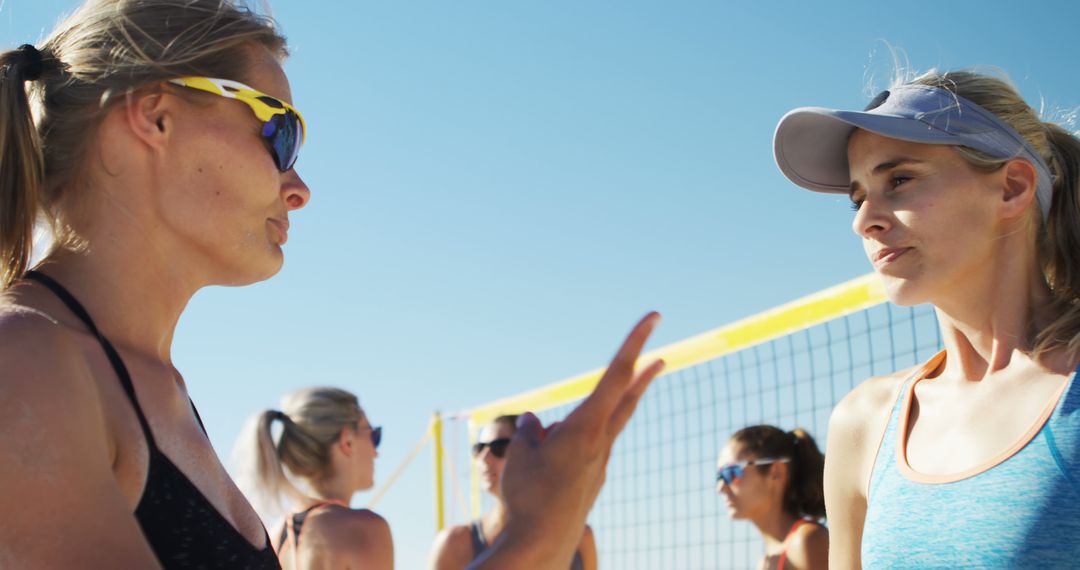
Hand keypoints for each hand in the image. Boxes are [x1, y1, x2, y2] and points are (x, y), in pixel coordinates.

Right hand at [468, 312, 664, 568]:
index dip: (635, 342)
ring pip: (599, 429)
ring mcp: (600, 465)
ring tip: (539, 444)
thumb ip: (528, 433)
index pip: (616, 374)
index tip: (653, 318)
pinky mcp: (592, 483)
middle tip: (662, 359)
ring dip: (584, 420)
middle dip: (643, 376)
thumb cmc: (528, 496)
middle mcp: (600, 443)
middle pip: (627, 400)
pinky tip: (545, 464)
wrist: (540, 545)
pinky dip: (569, 445)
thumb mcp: (519, 455)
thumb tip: (533, 422)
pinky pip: (584, 453)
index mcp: (586, 427)